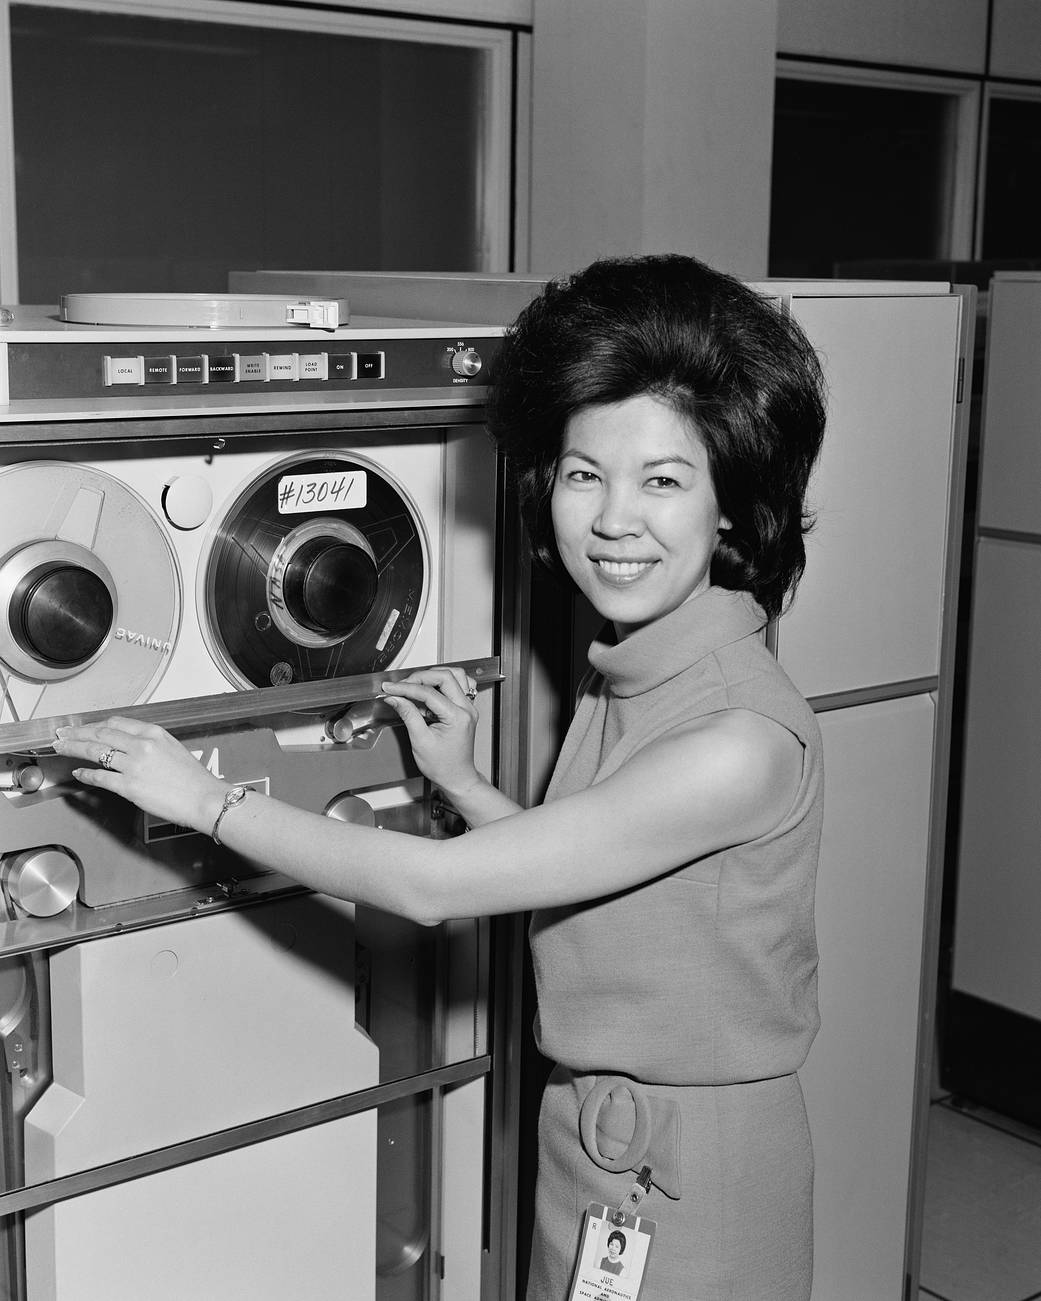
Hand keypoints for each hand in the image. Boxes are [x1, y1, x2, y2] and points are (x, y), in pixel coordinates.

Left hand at [53, 717, 227, 833]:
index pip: (116, 722)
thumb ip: (149, 743)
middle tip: (63, 734)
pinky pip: (100, 777)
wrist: (204, 798)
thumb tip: (127, 745)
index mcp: (154, 733)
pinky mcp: (129, 786)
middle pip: (101, 733)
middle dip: (77, 733)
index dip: (95, 724)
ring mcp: (133, 765)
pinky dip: (86, 774)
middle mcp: (141, 745)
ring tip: (62, 748)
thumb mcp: (173, 748)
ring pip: (95, 751)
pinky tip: (78, 772)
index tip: (85, 727)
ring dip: (74, 749)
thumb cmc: (193, 778)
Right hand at [381, 667, 480, 797]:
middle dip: (420, 677)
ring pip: (455, 675)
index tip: (392, 688)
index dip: (406, 688)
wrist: (456, 777)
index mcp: (457, 717)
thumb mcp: (420, 741)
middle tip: (401, 684)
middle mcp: (467, 709)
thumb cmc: (443, 766)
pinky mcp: (465, 709)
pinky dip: (446, 682)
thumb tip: (396, 698)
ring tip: (416, 685)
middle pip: (445, 676)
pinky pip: (461, 685)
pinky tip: (433, 688)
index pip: (429, 692)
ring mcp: (469, 707)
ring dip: (434, 675)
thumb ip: (408, 714)